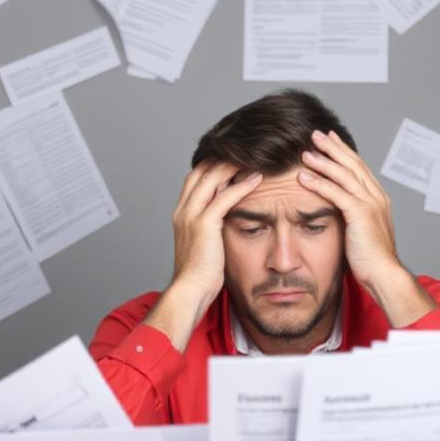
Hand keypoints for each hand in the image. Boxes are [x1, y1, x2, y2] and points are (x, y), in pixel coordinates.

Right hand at [145, 162, 261, 350]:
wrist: (190, 291)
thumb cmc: (200, 275)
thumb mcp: (205, 245)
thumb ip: (212, 228)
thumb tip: (228, 221)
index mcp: (181, 214)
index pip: (195, 178)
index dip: (213, 164)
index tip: (234, 157)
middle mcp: (183, 210)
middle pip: (202, 170)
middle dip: (223, 157)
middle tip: (247, 149)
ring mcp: (191, 215)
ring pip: (212, 177)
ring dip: (234, 164)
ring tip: (254, 156)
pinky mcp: (204, 224)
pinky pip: (225, 196)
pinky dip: (242, 185)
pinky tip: (257, 178)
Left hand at [298, 130, 436, 326]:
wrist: (384, 273)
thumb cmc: (371, 259)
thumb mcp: (362, 231)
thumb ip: (353, 217)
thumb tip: (338, 211)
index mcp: (377, 199)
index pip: (359, 168)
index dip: (344, 153)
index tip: (330, 140)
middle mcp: (376, 196)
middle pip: (352, 164)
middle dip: (333, 148)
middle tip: (316, 134)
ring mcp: (369, 203)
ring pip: (344, 174)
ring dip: (323, 161)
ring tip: (305, 151)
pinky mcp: (360, 214)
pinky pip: (336, 193)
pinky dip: (318, 183)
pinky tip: (303, 177)